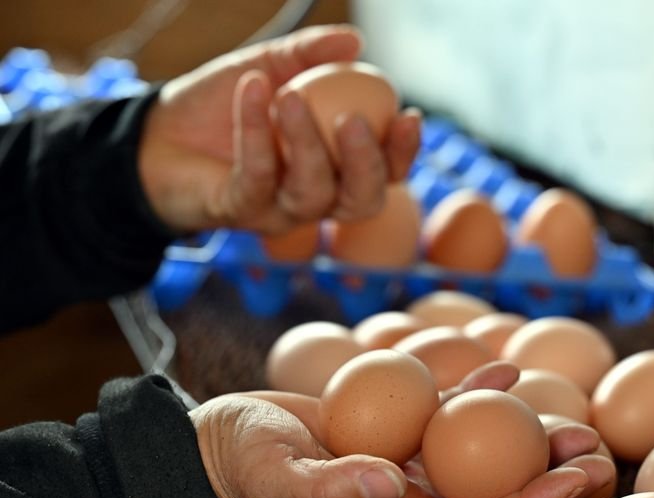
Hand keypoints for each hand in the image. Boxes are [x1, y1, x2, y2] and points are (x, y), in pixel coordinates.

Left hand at [138, 24, 420, 233]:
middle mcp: (315, 197)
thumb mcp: (271, 67)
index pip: (384, 172)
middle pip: (361, 201)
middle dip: (367, 165)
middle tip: (354, 122)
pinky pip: (256, 175)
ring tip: (290, 96)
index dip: (401, 152)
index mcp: (336, 169)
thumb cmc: (222, 106)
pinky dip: (255, 129)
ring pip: (312, 194)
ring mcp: (277, 210)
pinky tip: (253, 88)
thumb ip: (311, 54)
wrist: (156, 134)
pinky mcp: (237, 209)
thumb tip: (355, 41)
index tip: (408, 115)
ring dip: (307, 144)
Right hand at [190, 363, 614, 497]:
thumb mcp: (278, 480)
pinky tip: (505, 367)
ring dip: (527, 434)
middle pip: (494, 491)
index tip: (572, 484)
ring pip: (481, 450)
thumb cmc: (243, 467)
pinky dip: (476, 390)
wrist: (220, 439)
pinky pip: (446, 408)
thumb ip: (330, 489)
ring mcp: (406, 457)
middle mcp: (411, 494)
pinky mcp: (394, 422)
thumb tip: (388, 483)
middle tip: (597, 451)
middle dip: (548, 477)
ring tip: (574, 415)